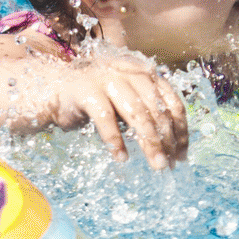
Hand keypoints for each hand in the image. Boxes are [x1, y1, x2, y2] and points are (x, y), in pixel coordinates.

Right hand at [41, 58, 189, 169]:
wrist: (56, 88)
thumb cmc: (98, 99)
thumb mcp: (128, 102)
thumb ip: (149, 113)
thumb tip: (173, 147)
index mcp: (145, 74)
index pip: (172, 102)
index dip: (180, 130)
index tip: (181, 155)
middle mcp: (130, 73)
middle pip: (157, 110)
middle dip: (167, 141)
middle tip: (170, 165)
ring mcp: (108, 79)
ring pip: (138, 114)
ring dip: (150, 143)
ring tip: (156, 165)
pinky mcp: (87, 91)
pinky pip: (106, 119)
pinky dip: (115, 140)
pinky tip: (121, 158)